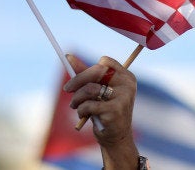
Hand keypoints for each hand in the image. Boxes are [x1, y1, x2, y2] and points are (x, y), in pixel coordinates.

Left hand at [63, 54, 139, 169]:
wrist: (116, 138)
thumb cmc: (106, 111)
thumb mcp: (97, 91)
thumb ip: (85, 74)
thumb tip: (68, 57)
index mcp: (126, 77)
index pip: (105, 62)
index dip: (88, 69)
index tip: (77, 78)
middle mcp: (127, 85)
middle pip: (97, 71)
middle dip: (77, 80)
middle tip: (66, 88)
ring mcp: (123, 98)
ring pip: (90, 89)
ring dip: (77, 98)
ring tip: (74, 106)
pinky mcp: (115, 111)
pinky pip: (89, 104)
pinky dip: (81, 110)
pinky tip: (82, 115)